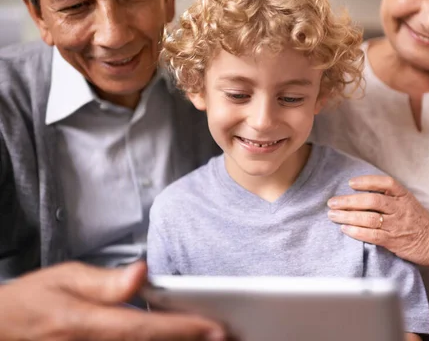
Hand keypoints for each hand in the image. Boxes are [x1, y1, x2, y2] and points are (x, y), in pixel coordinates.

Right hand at [0, 261, 225, 339]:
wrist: (3, 328)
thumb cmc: (32, 301)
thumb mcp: (65, 278)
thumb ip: (106, 281)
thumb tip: (142, 273)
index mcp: (86, 322)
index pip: (144, 329)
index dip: (183, 329)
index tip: (216, 329)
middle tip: (226, 337)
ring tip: (209, 340)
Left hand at [327, 175, 428, 266]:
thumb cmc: (419, 222)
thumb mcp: (408, 203)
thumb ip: (390, 197)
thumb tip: (360, 194)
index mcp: (404, 196)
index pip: (386, 183)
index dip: (367, 181)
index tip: (351, 183)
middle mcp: (401, 208)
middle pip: (372, 200)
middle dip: (349, 201)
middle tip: (332, 202)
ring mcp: (398, 225)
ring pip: (369, 217)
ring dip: (348, 216)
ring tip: (333, 215)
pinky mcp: (394, 241)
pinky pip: (373, 235)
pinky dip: (356, 231)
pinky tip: (345, 229)